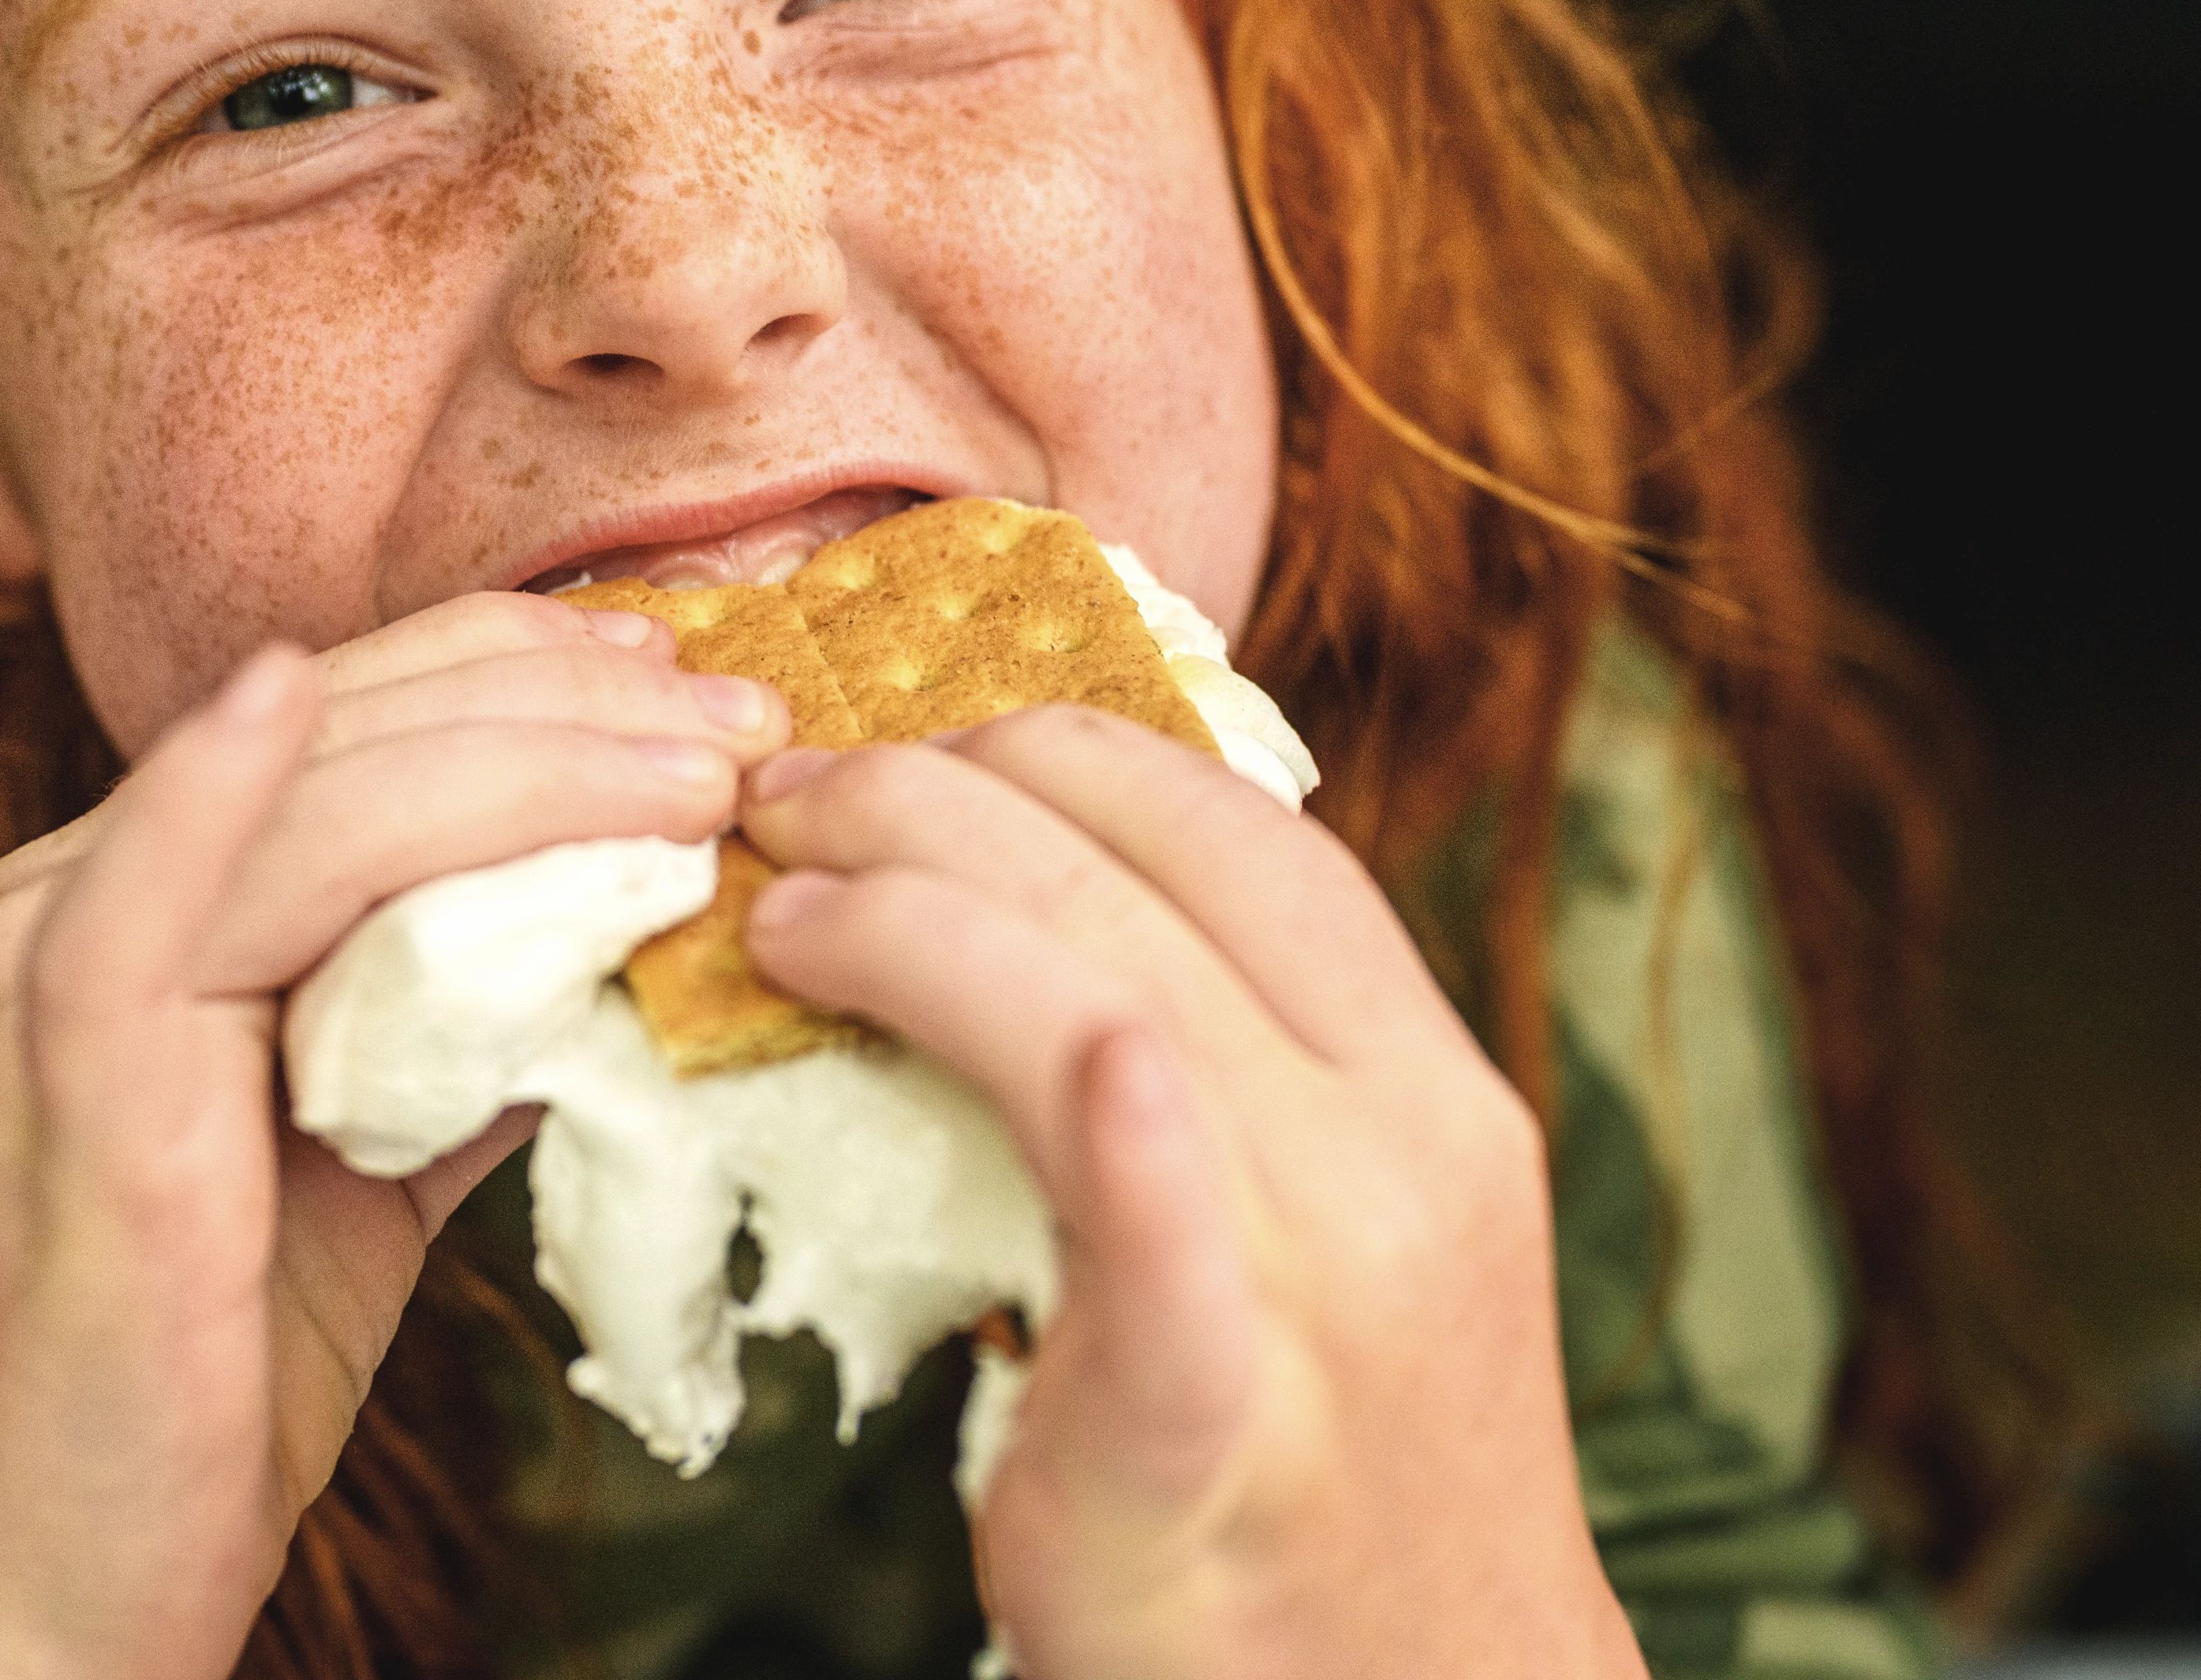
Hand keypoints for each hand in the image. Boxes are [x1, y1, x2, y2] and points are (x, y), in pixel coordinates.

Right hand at [0, 595, 782, 1679]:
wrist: (33, 1618)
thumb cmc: (186, 1409)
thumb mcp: (351, 1180)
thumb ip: (451, 1043)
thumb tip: (615, 942)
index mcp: (119, 909)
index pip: (344, 731)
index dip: (525, 683)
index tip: (696, 696)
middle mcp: (54, 904)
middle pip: (342, 731)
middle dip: (564, 700)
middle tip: (747, 713)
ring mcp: (42, 979)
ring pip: (313, 800)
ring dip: (529, 762)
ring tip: (704, 772)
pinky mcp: (59, 1076)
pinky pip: (152, 900)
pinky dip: (231, 787)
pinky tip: (297, 698)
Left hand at [740, 708, 1644, 1679]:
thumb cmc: (1335, 1471)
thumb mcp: (1329, 1229)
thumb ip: (1224, 1077)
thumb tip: (1021, 916)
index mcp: (1426, 1085)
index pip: (1241, 833)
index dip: (1063, 746)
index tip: (917, 727)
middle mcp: (1405, 1151)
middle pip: (1152, 881)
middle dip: (937, 795)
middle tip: (786, 790)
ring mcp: (1333, 1284)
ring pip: (1112, 1001)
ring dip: (912, 912)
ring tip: (774, 907)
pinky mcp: (1223, 1427)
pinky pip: (1165, 1241)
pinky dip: (1119, 1124)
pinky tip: (1074, 1058)